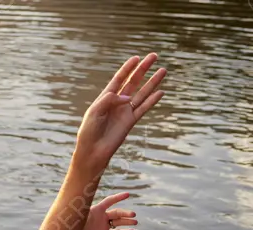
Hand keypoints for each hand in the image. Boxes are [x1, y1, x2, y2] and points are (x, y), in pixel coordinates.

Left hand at [73, 53, 165, 176]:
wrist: (93, 151)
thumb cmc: (89, 131)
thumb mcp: (95, 112)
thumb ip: (109, 100)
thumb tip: (127, 97)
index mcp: (105, 97)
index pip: (119, 79)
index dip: (128, 68)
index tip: (137, 57)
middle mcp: (117, 102)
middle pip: (133, 81)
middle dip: (143, 69)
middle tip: (154, 56)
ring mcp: (125, 111)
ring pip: (142, 93)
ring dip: (152, 82)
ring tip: (163, 70)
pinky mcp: (131, 121)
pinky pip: (144, 108)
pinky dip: (152, 100)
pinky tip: (161, 92)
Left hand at [74, 192, 137, 229]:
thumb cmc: (72, 226)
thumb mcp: (78, 216)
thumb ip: (83, 209)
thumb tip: (82, 199)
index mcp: (95, 210)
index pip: (109, 201)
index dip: (118, 197)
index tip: (128, 194)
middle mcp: (101, 217)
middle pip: (116, 212)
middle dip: (125, 213)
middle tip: (133, 215)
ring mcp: (103, 226)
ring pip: (118, 222)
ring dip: (127, 221)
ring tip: (135, 222)